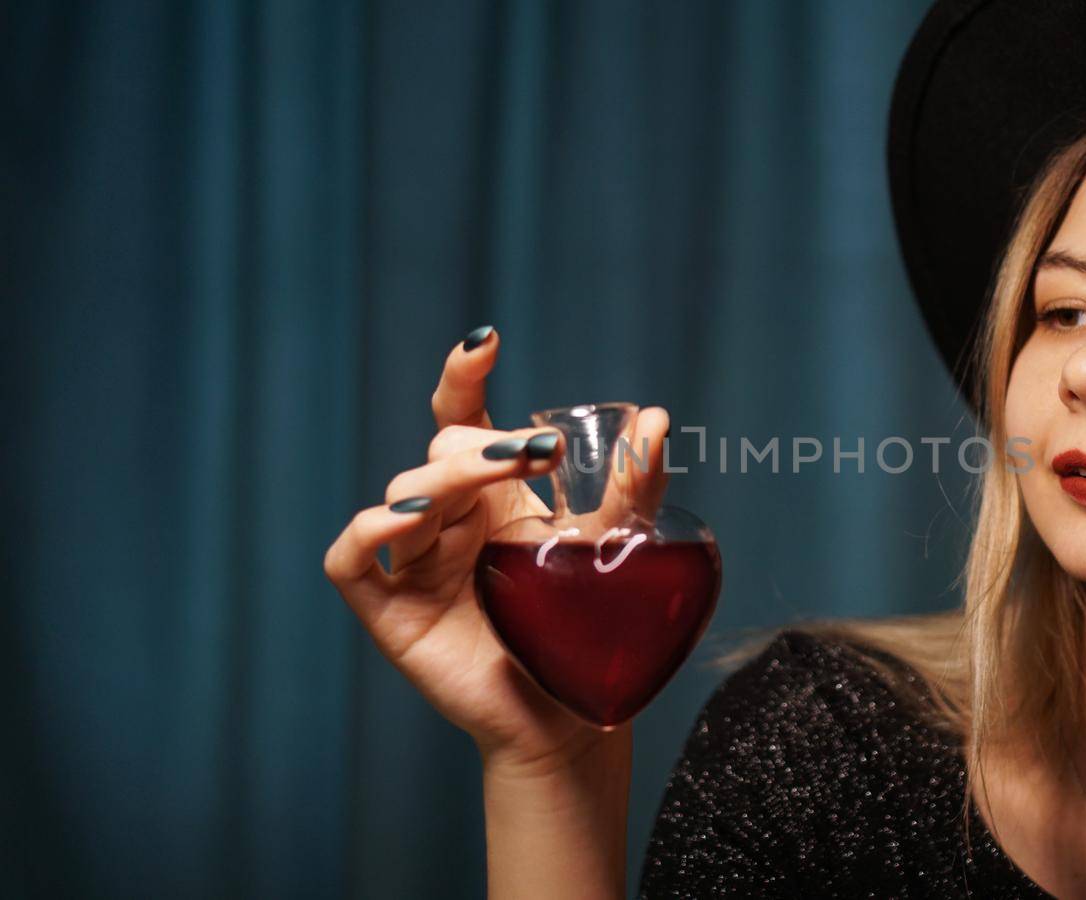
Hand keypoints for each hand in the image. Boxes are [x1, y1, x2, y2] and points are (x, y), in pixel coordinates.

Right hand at [323, 326, 671, 776]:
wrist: (574, 715)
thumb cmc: (586, 628)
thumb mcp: (614, 547)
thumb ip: (632, 485)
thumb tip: (657, 418)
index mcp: (491, 494)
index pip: (460, 419)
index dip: (462, 376)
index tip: (486, 341)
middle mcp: (447, 519)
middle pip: (438, 453)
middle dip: (481, 445)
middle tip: (537, 453)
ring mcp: (413, 562)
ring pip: (403, 495)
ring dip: (446, 477)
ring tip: (493, 472)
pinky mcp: (388, 610)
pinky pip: (351, 558)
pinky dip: (368, 529)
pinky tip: (406, 518)